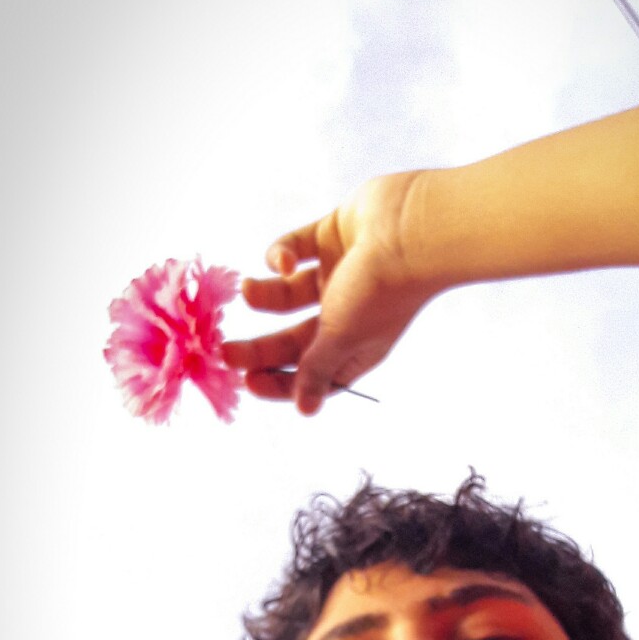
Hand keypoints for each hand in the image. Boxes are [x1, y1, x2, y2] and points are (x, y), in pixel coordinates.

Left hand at [224, 171, 435, 415]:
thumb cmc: (381, 291)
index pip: (312, 375)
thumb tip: (305, 410)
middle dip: (260, 347)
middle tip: (225, 351)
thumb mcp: (342, 338)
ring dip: (264, 295)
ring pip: (287, 294)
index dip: (280, 382)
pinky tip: (282, 260)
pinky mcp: (330, 237)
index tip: (248, 382)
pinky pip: (294, 250)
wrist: (413, 229)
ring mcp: (338, 275)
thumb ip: (315, 371)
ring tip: (248, 291)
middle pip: (293, 339)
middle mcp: (346, 314)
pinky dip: (280, 255)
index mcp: (355, 347)